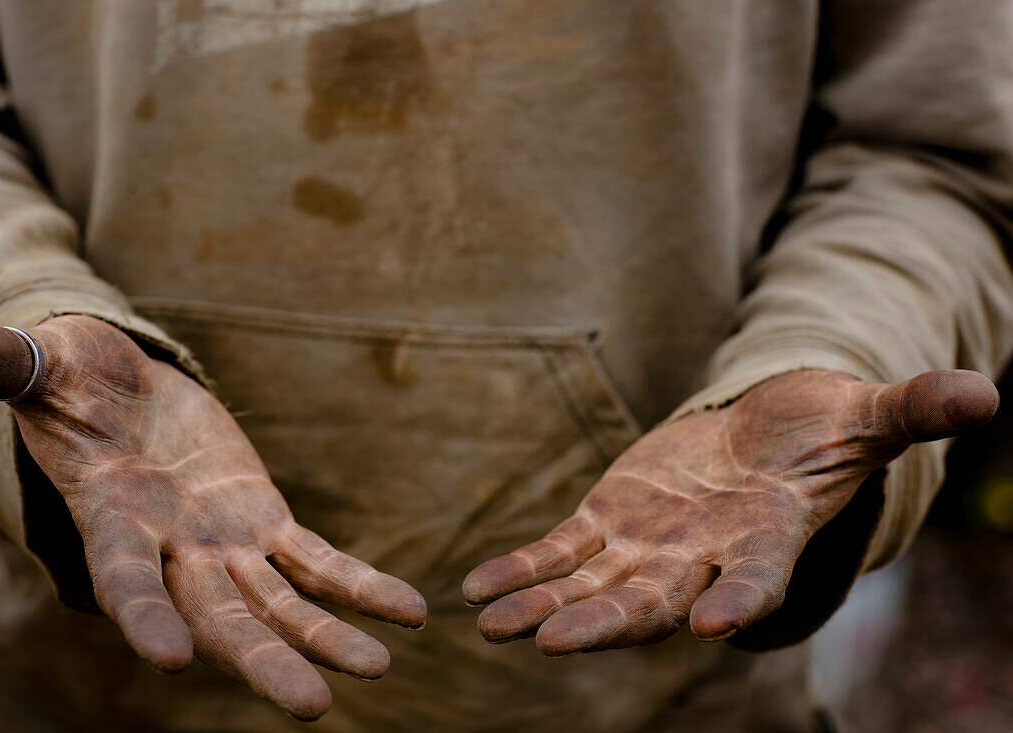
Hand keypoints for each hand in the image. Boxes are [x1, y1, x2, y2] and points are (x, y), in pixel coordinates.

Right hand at [0, 316, 425, 720]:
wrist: (126, 395)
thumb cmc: (75, 382)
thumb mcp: (47, 366)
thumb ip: (11, 367)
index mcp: (112, 518)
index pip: (124, 578)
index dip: (143, 615)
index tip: (168, 659)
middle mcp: (172, 549)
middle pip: (218, 617)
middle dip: (263, 661)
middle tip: (312, 708)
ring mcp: (223, 543)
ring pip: (278, 603)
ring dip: (327, 637)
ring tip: (379, 667)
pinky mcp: (265, 523)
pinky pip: (318, 561)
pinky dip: (359, 586)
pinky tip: (409, 612)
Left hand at [462, 369, 996, 655]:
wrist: (764, 439)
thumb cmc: (822, 434)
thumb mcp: (867, 417)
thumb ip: (910, 411)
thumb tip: (985, 392)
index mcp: (767, 538)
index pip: (759, 579)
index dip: (743, 600)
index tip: (715, 625)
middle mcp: (699, 559)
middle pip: (653, 600)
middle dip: (607, 621)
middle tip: (556, 643)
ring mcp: (645, 546)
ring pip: (591, 585)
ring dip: (542, 606)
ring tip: (493, 627)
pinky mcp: (606, 522)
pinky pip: (556, 553)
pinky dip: (521, 570)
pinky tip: (475, 590)